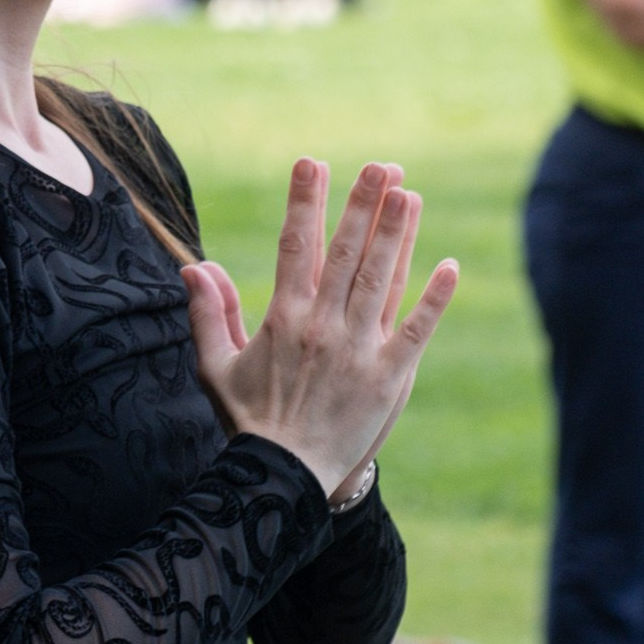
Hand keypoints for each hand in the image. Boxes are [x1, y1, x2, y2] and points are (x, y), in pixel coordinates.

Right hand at [182, 160, 458, 497]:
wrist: (285, 481)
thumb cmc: (251, 422)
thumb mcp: (216, 367)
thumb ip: (208, 313)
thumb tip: (194, 265)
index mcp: (283, 319)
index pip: (294, 246)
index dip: (304, 202)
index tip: (312, 162)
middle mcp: (323, 327)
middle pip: (345, 253)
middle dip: (362, 205)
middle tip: (380, 165)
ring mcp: (359, 351)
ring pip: (381, 280)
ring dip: (396, 235)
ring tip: (409, 193)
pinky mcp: (391, 378)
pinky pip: (416, 330)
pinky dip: (434, 298)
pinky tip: (449, 265)